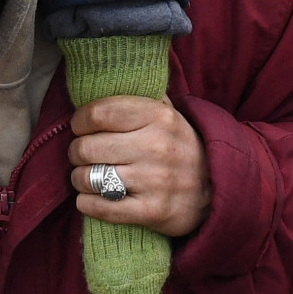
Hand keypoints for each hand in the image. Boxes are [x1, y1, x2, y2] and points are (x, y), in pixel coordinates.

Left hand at [68, 95, 212, 237]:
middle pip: (87, 147)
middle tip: (82, 154)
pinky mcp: (152, 211)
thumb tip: (102, 82)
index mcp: (158, 116)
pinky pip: (99, 207)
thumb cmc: (179, 146)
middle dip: (76, 152)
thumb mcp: (169, 113)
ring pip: (89, 178)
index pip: (98, 113)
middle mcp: (156, 146)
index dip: (79, 120)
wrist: (216, 189)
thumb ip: (140, 96)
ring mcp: (154, 181)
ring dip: (80, 178)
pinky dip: (87, 204)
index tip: (80, 127)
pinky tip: (91, 198)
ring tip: (88, 176)